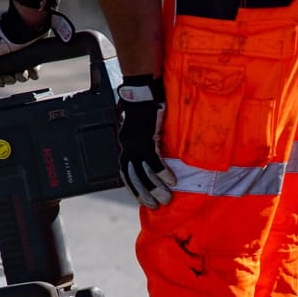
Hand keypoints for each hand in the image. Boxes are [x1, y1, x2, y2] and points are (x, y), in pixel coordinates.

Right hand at [0, 0, 48, 85]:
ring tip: (22, 72)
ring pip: (20, 74)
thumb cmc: (5, 34)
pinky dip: (32, 73)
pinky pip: (34, 71)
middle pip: (7, 76)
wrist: (27, 23)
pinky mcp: (34, 55)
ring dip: (20, 77)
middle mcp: (6, 55)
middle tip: (11, 76)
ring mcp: (20, 55)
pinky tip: (30, 70)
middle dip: (9, 79)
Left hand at [117, 76, 175, 208]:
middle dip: (144, 193)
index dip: (133, 187)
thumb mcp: (142, 127)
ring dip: (155, 187)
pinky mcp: (146, 137)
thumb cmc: (145, 106)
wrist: (142, 90)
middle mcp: (128, 146)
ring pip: (144, 172)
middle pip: (134, 176)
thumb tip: (152, 151)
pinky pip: (154, 160)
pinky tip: (172, 181)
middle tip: (155, 206)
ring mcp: (136, 143)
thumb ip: (144, 140)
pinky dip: (162, 172)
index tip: (141, 199)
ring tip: (166, 199)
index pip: (126, 172)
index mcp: (126, 145)